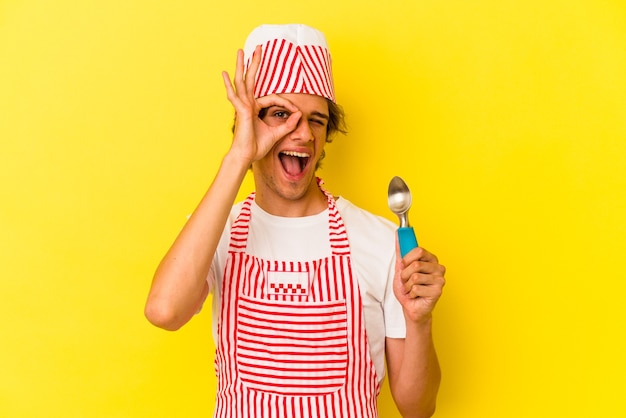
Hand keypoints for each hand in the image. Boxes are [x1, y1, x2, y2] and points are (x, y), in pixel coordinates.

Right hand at [222, 46, 301, 164]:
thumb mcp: (278, 133)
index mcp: (255, 108)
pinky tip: (224, 73)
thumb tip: (300, 115)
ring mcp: (243, 106)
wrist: (246, 156)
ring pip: (242, 81)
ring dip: (242, 65)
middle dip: (256, 64)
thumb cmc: (257, 146)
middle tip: (259, 48)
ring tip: (241, 51)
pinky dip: (229, 85)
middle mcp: (248, 104)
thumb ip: (288, 124)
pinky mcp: (241, 110)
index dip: (286, 104)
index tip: (297, 112)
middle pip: (251, 79)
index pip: (273, 98)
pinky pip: (235, 95)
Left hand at [393, 244, 445, 323]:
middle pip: (416, 264)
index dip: (407, 259)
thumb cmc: (408, 288)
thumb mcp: (401, 268)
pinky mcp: (438, 291)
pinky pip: (416, 288)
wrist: (410, 307)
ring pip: (415, 277)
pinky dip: (411, 293)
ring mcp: (440, 279)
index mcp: (431, 259)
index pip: (419, 250)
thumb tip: (398, 235)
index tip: (403, 266)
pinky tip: (416, 295)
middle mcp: (438, 268)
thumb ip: (401, 252)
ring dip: (407, 285)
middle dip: (405, 275)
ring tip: (412, 289)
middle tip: (407, 281)